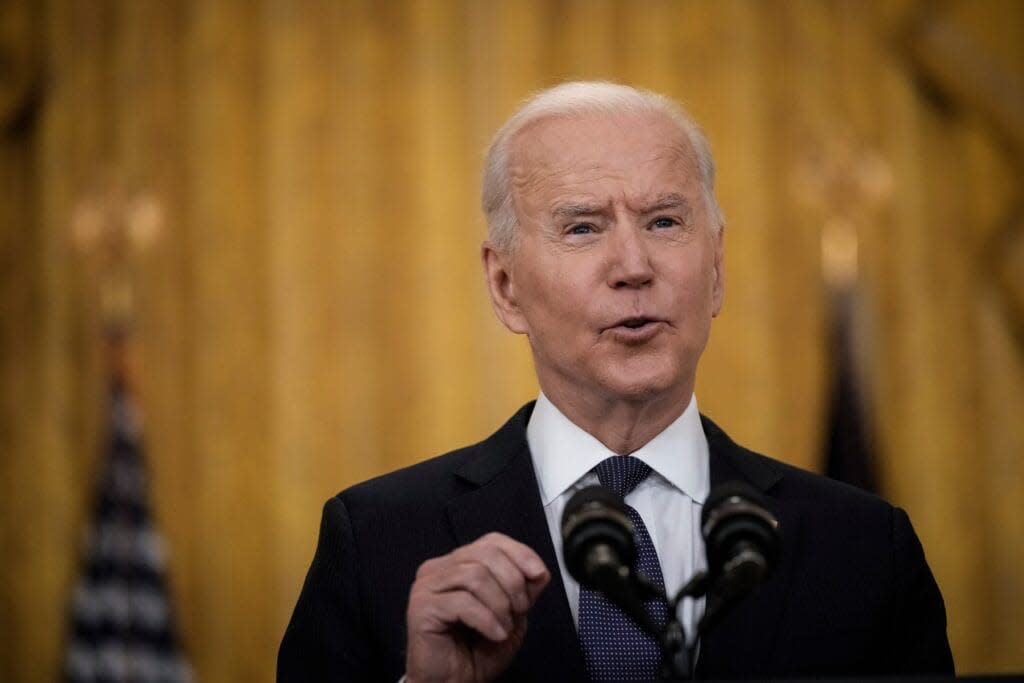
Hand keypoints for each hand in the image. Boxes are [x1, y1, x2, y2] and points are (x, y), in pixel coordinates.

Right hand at [405, 532, 549, 682]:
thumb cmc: (474, 654)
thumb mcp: (511, 616)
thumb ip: (523, 590)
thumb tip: (538, 571)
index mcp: (458, 564)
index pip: (491, 542)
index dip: (519, 554)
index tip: (538, 574)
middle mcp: (439, 569)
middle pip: (485, 554)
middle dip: (512, 582)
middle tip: (519, 609)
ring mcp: (427, 586)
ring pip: (474, 576)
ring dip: (500, 604)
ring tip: (504, 626)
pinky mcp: (422, 608)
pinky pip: (462, 602)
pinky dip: (486, 619)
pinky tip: (494, 634)